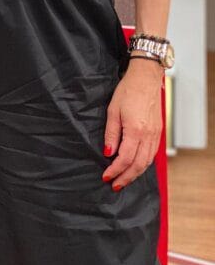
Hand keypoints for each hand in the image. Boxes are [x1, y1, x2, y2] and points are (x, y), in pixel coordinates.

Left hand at [102, 59, 163, 190]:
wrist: (145, 79)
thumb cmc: (128, 91)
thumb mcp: (113, 110)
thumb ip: (111, 133)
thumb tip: (107, 152)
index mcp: (135, 130)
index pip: (125, 158)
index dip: (115, 170)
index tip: (106, 176)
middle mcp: (148, 136)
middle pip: (137, 165)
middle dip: (125, 177)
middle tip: (114, 185)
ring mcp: (155, 135)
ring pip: (146, 162)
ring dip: (135, 174)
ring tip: (123, 180)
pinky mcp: (158, 133)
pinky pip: (151, 154)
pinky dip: (143, 164)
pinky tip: (135, 167)